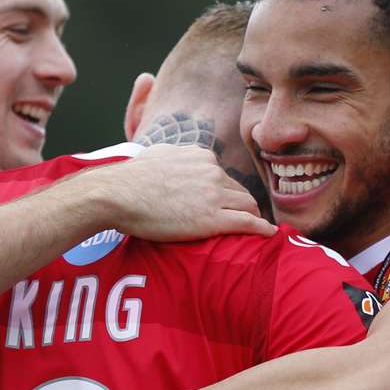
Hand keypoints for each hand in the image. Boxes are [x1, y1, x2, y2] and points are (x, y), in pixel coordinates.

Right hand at [92, 144, 272, 240]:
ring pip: (247, 206)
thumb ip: (174, 155)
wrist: (119, 194)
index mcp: (201, 157)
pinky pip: (247, 223)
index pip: (223, 176)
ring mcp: (214, 195)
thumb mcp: (158, 154)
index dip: (226, 192)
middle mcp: (212, 172)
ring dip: (253, 217)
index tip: (226, 203)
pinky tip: (269, 235)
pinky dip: (262, 229)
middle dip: (244, 205)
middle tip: (245, 219)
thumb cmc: (130, 178)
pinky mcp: (212, 219)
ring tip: (257, 229)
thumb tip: (173, 157)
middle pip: (240, 191)